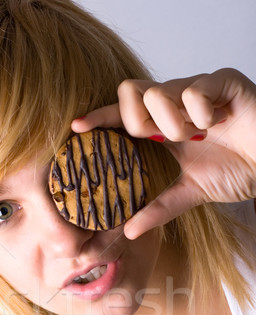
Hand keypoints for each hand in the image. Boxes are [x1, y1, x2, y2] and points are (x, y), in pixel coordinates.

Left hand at [72, 68, 255, 238]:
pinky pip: (193, 90)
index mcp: (165, 126)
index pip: (124, 116)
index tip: (76, 128)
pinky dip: (202, 114)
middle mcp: (175, 103)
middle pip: (131, 92)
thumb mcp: (191, 193)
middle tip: (161, 139)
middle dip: (139, 120)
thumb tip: (130, 232)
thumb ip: (160, 208)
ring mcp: (197, 89)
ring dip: (174, 123)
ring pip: (159, 92)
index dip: (100, 118)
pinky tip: (218, 123)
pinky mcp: (221, 81)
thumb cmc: (237, 170)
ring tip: (198, 136)